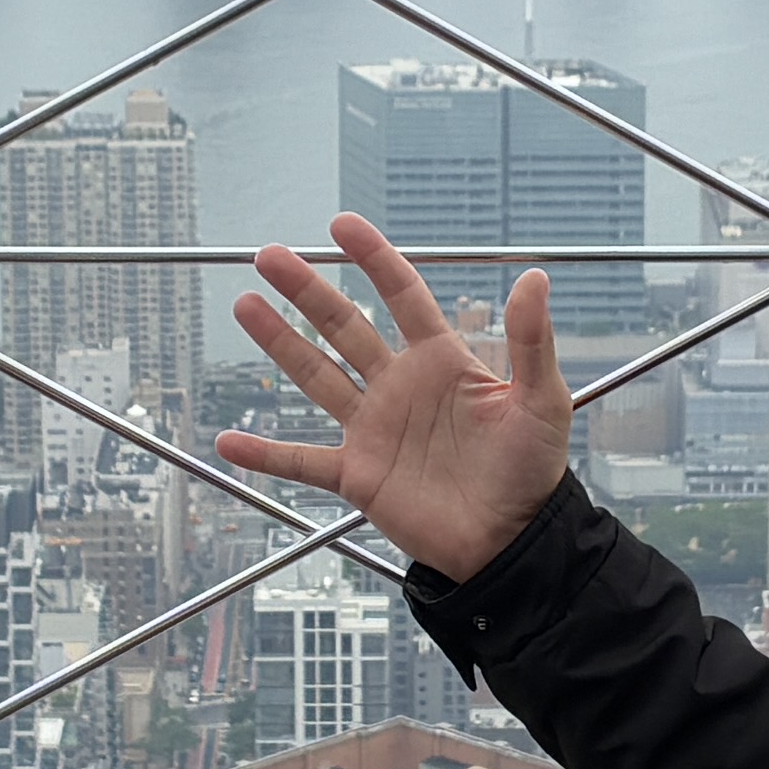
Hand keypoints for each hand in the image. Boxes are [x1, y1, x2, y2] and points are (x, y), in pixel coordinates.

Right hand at [222, 212, 573, 582]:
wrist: (514, 542)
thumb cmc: (534, 471)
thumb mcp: (541, 401)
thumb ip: (532, 341)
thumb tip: (535, 277)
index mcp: (442, 361)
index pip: (402, 296)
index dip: (373, 259)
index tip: (341, 226)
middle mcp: (400, 387)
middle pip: (344, 326)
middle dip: (307, 290)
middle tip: (270, 257)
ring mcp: (374, 430)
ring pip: (316, 377)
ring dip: (280, 344)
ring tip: (245, 305)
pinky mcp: (358, 476)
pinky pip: (303, 462)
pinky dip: (266, 454)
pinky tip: (228, 442)